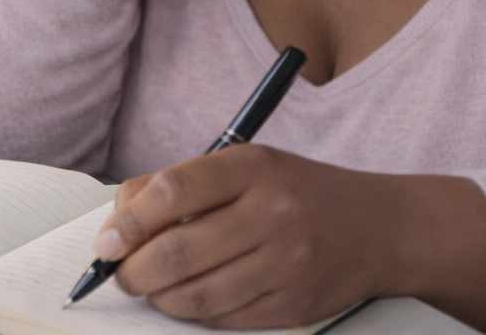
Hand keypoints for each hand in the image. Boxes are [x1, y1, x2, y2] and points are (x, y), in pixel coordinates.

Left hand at [91, 145, 485, 332]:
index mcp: (253, 167)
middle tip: (120, 275)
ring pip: (197, 296)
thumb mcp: (246, 166)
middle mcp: (272, 213)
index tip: (105, 244)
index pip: (174, 192)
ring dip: (160, 299)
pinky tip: (189, 301)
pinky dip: (195, 315)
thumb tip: (117, 222)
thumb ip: (181, 184)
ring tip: (152, 289)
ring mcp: (287, 264)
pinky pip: (225, 321)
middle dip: (134, 272)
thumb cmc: (296, 192)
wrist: (380, 227)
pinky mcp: (294, 306)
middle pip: (179, 252)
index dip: (129, 223)